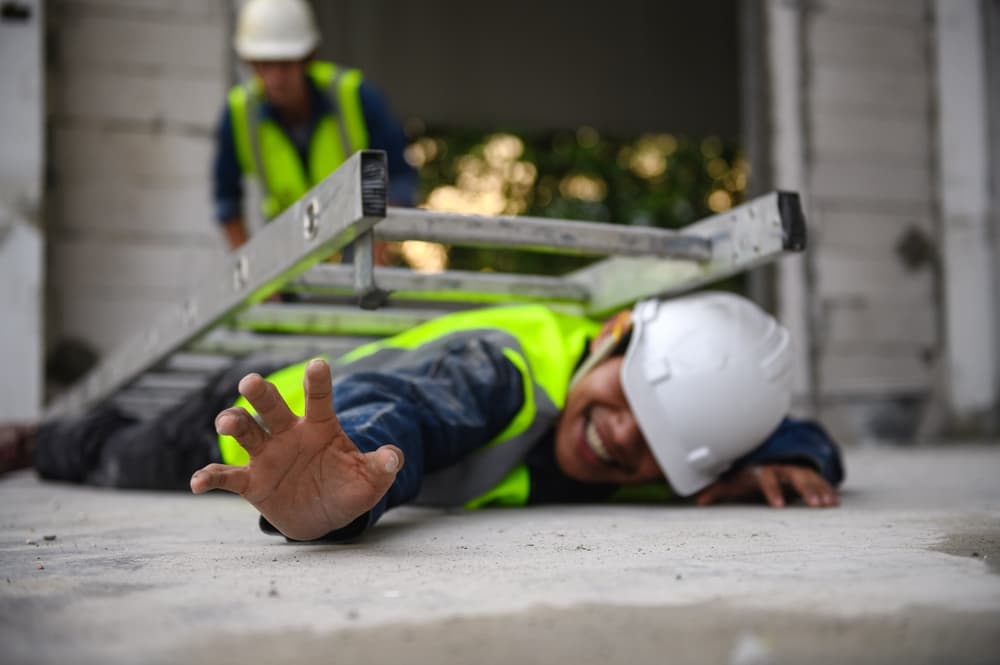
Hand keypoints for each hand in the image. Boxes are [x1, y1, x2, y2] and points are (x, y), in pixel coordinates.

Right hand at [190, 358, 403, 539]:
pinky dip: (211, 477)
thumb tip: (394, 457)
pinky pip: (228, 476)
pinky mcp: (252, 481)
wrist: (325, 516)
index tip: (318, 363)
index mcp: (320, 426)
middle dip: (261, 393)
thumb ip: (381, 467)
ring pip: (247, 432)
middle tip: (251, 382)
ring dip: (234, 423)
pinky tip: (198, 482)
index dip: (318, 381)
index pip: (319, 398)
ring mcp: (267, 455)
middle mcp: (289, 433)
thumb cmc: (347, 488)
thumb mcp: (370, 480)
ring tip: (227, 422)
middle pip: (272, 406)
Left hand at [695, 464, 838, 508]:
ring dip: (820, 490)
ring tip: (829, 504)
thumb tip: (698, 501)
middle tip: (814, 505)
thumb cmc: (750, 470)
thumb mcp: (734, 479)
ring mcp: (797, 469)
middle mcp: (783, 467)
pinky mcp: (808, 472)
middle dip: (805, 490)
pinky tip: (836, 501)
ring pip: (811, 478)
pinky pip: (820, 480)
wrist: (767, 449)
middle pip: (795, 477)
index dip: (772, 491)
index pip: (768, 479)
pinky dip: (828, 489)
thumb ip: (718, 489)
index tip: (778, 505)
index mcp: (764, 469)